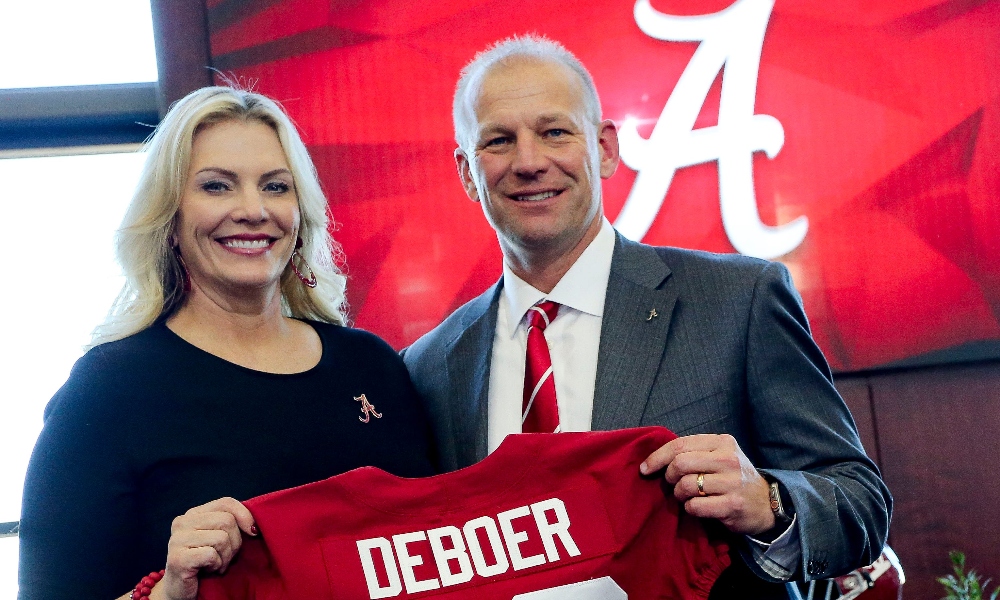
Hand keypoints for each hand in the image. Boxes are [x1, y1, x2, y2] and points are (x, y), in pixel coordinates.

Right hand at [150, 497, 256, 599]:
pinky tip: (208, 571)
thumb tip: (255, 524)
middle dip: (235, 543)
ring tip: (216, 565)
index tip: (253, 532)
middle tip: (225, 557)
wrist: (181, 591)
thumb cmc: (206, 564)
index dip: (245, 516)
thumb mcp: (220, 538)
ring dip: (225, 557)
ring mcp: (177, 540)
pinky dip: (216, 566)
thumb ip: (232, 523)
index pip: (226, 502)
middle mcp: (182, 522)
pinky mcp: (178, 558)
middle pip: (227, 520)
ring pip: (221, 538)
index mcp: (193, 514)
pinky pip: (211, 555)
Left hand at [640, 434, 774, 535]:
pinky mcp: (732, 505)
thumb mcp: (719, 455)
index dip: (657, 457)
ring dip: (679, 494)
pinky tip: (698, 507)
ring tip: (686, 496)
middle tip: (673, 484)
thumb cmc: (733, 477)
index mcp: (722, 442)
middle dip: (669, 476)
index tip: (645, 468)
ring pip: (686, 486)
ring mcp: (732, 482)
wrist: (766, 503)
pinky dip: (690, 508)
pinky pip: (695, 506)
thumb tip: (654, 460)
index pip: (679, 445)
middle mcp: (728, 459)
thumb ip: (693, 452)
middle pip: (680, 464)